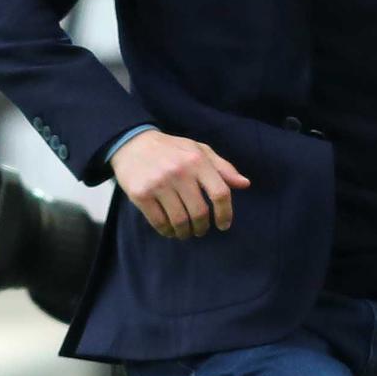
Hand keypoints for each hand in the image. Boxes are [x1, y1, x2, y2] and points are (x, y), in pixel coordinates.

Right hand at [111, 129, 248, 238]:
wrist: (131, 143)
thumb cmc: (171, 149)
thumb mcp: (199, 150)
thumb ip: (223, 168)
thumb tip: (245, 184)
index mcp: (197, 160)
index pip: (220, 193)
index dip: (225, 213)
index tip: (223, 225)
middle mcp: (179, 172)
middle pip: (200, 212)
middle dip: (202, 227)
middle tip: (201, 230)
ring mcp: (159, 184)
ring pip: (180, 221)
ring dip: (185, 232)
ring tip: (186, 232)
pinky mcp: (141, 194)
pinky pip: (159, 222)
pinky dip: (167, 231)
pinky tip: (170, 230)